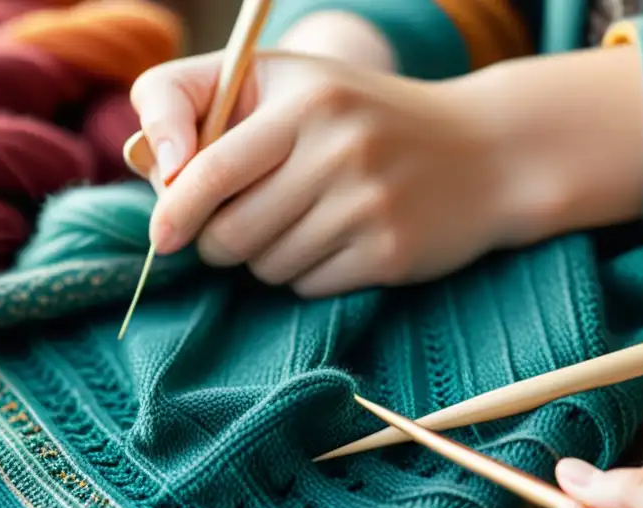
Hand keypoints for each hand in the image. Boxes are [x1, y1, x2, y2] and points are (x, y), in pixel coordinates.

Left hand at [129, 49, 525, 296]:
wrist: (485, 153)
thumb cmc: (364, 118)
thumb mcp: (294, 86)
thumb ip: (211, 110)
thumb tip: (156, 178)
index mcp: (304, 96)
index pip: (209, 169)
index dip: (172, 208)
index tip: (162, 236)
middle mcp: (337, 146)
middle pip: (229, 233)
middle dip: (216, 242)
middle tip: (235, 230)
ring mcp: (368, 203)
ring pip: (265, 266)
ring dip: (265, 259)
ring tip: (303, 224)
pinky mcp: (389, 252)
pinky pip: (306, 287)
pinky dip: (305, 275)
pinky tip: (337, 243)